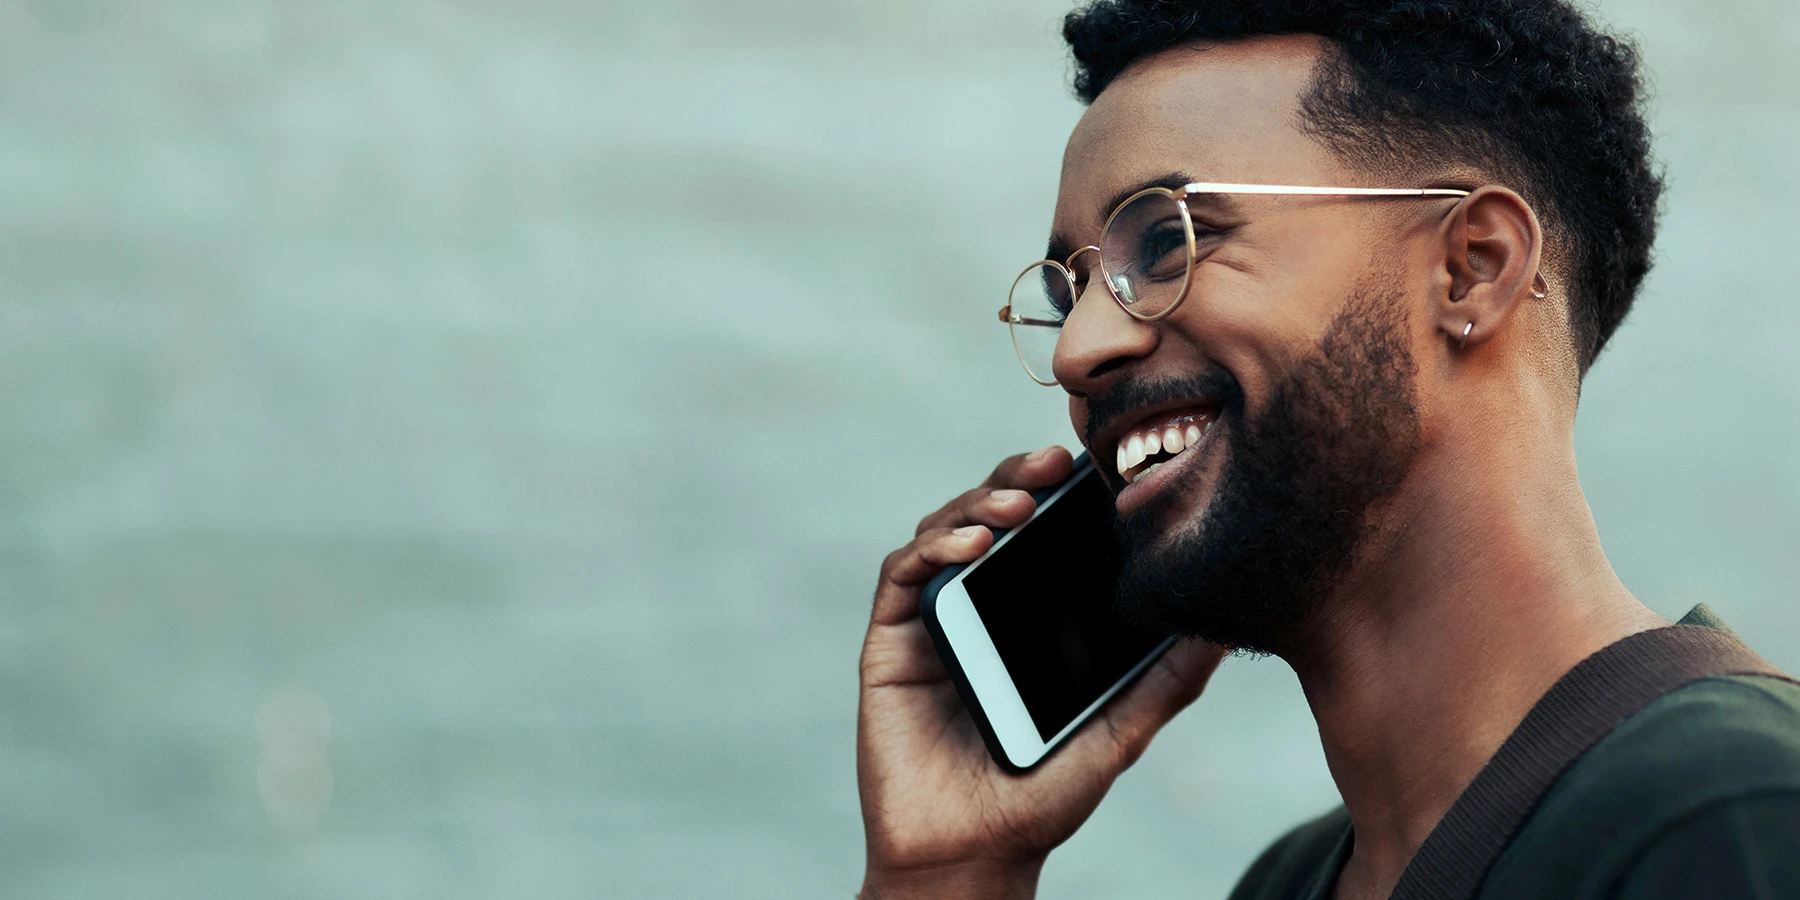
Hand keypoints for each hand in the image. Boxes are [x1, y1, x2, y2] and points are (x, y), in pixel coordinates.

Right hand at [857, 446, 1225, 899]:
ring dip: (977, 504)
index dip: (1063, 492)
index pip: (1044, 533)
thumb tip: (1225, 627)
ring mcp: (932, 620)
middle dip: (1020, 478)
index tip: (1100, 470)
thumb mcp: (1120, 731)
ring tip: (1017, 503)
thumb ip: (1167, 681)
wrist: (973, 855)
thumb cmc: (1042, 798)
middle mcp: (978, 606)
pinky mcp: (889, 641)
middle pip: (991, 515)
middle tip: (1055, 465)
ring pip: (945, 531)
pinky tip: (970, 546)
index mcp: (1028, 615)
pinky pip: (903, 576)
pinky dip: (933, 548)